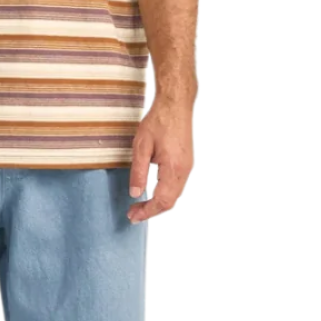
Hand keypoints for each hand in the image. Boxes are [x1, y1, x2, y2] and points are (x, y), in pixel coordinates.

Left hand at [127, 98, 192, 222]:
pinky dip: (165, 194)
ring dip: (158, 204)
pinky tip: (153, 193)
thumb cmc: (159, 121)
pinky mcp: (186, 161)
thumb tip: (135, 193)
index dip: (147, 212)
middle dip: (151, 211)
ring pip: (175, 195)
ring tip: (140, 206)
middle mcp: (184, 170)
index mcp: (174, 168)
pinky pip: (177, 185)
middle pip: (170, 201)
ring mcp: (187, 166)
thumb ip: (138, 172)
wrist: (176, 104)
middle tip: (133, 215)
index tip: (133, 216)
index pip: (162, 200)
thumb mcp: (141, 146)